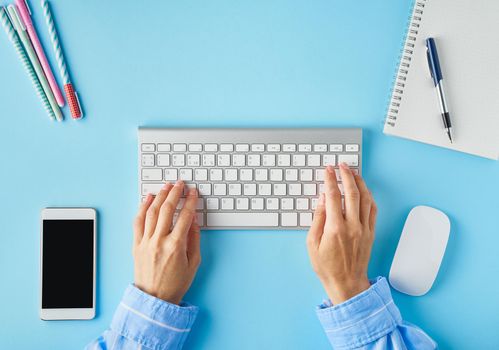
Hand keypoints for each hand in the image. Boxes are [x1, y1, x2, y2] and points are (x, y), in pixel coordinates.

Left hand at [133, 181, 200, 304]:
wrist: (155, 299)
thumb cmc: (175, 283)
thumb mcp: (193, 263)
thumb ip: (194, 239)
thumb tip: (193, 220)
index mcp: (176, 246)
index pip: (185, 216)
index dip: (190, 202)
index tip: (193, 193)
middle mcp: (159, 241)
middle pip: (167, 209)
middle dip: (175, 193)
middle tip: (180, 184)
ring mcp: (146, 242)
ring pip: (151, 212)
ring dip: (159, 196)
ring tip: (166, 187)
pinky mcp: (136, 245)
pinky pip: (138, 222)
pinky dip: (142, 208)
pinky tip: (148, 199)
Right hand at [307, 163, 376, 303]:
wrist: (346, 283)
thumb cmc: (326, 266)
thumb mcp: (312, 243)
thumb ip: (317, 219)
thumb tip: (322, 200)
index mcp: (335, 228)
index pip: (333, 196)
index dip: (330, 180)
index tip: (328, 170)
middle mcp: (352, 226)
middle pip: (351, 193)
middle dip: (346, 175)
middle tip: (342, 165)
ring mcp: (364, 229)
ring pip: (365, 199)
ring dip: (359, 183)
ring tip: (353, 173)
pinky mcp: (371, 233)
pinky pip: (372, 210)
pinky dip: (369, 197)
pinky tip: (364, 190)